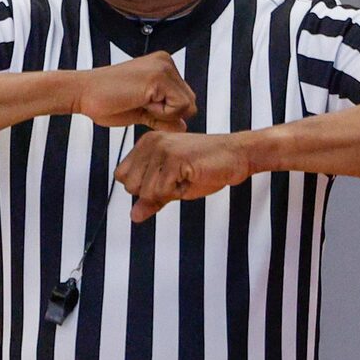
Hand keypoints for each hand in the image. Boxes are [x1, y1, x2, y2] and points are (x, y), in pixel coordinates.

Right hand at [74, 51, 195, 130]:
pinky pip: (178, 107)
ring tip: (139, 102)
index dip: (166, 113)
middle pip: (190, 102)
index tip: (141, 105)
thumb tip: (182, 127)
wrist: (82, 93)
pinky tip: (140, 101)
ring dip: (164, 114)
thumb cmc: (105, 102)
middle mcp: (167, 63)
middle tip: (140, 105)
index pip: (184, 98)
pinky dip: (161, 113)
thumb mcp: (140, 112)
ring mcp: (164, 68)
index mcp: (162, 67)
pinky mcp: (160, 77)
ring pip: (187, 105)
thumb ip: (162, 118)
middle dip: (168, 114)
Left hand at [114, 130, 254, 220]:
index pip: (122, 177)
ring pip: (146, 191)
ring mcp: (162, 149)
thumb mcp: (173, 186)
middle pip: (131, 186)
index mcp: (146, 144)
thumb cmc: (206, 168)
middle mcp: (150, 143)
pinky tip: (192, 177)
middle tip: (179, 179)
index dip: (143, 187)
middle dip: (155, 192)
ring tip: (186, 177)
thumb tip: (133, 216)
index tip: (167, 178)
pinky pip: (163, 191)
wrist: (237, 156)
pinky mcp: (175, 158)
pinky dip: (179, 192)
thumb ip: (152, 199)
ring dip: (169, 193)